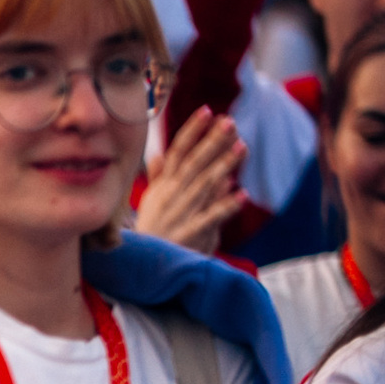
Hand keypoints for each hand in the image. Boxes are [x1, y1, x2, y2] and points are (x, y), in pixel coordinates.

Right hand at [135, 107, 248, 254]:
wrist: (142, 272)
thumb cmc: (153, 235)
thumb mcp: (152, 204)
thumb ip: (158, 179)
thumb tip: (158, 155)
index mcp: (163, 188)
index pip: (178, 153)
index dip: (192, 132)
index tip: (207, 111)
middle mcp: (170, 197)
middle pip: (193, 164)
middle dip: (211, 142)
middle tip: (230, 122)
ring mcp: (178, 216)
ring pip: (204, 186)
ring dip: (223, 166)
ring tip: (242, 147)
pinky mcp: (187, 236)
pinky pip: (209, 219)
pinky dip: (225, 207)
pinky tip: (242, 195)